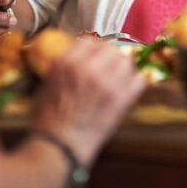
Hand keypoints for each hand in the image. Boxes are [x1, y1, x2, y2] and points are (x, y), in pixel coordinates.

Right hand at [31, 37, 145, 165]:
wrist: (60, 146)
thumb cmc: (49, 119)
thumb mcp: (47, 84)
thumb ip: (63, 67)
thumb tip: (77, 57)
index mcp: (67, 62)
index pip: (89, 41)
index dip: (94, 48)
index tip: (96, 54)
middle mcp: (88, 67)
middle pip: (110, 48)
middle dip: (110, 56)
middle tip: (109, 67)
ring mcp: (107, 82)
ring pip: (126, 61)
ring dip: (124, 68)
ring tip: (119, 78)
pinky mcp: (121, 99)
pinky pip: (138, 80)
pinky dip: (135, 83)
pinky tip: (128, 89)